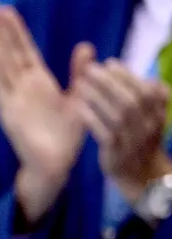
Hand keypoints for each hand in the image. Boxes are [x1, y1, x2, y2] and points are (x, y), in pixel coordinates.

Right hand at [0, 3, 92, 221]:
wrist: (55, 164)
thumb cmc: (67, 136)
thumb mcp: (79, 99)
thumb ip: (79, 73)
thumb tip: (85, 46)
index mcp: (38, 82)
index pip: (24, 50)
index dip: (15, 30)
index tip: (5, 9)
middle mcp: (22, 87)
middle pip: (9, 52)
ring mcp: (12, 98)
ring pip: (1, 64)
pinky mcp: (7, 111)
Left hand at [74, 58, 171, 201]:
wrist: (140, 176)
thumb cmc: (139, 141)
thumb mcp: (149, 119)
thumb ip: (146, 99)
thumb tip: (142, 76)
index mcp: (159, 115)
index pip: (147, 90)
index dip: (128, 75)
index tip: (110, 62)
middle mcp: (149, 127)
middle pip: (132, 100)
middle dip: (110, 82)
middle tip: (91, 69)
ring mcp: (134, 141)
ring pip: (118, 115)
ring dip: (98, 96)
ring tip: (81, 83)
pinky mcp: (117, 154)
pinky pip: (104, 134)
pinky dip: (92, 118)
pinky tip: (79, 107)